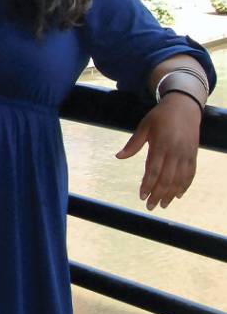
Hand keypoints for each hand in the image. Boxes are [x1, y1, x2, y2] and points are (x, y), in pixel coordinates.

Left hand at [115, 92, 202, 209]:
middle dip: (158, 194)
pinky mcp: (193, 155)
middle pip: (166, 179)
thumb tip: (118, 157)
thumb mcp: (144, 126)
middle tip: (150, 206)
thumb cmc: (160, 117)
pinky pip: (190, 174)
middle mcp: (175, 152)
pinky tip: (178, 195)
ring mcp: (186, 154)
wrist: (184, 107)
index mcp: (160, 145)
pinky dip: (185, 186)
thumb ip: (133, 144)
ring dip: (171, 194)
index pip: (153, 170)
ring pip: (179, 179)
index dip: (147, 185)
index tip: (142, 196)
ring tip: (163, 204)